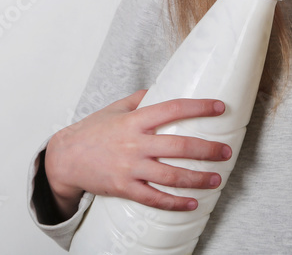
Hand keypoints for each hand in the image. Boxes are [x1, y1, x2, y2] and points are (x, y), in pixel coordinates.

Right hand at [44, 89, 230, 218]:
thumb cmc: (92, 131)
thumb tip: (160, 87)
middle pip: (179, 146)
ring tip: (217, 179)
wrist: (64, 159)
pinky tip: (192, 204)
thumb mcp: (115, 108)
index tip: (220, 107)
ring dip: (197, 179)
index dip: (199, 107)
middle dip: (207, 149)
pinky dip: (174, 203)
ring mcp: (130, 168)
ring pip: (171, 175)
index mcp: (135, 120)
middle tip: (226, 151)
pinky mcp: (124, 188)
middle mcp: (135, 143)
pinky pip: (153, 198)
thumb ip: (140, 99)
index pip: (173, 108)